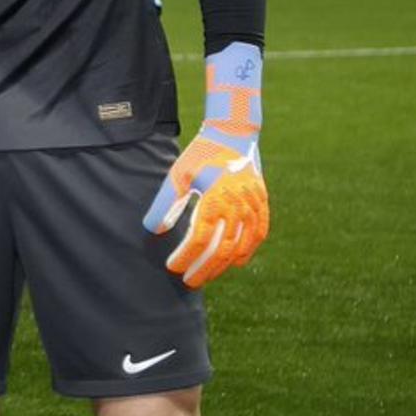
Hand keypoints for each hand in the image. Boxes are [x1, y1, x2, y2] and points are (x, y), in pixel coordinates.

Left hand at [143, 42, 267, 288]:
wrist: (233, 133)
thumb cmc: (200, 153)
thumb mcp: (178, 175)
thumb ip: (165, 203)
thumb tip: (153, 231)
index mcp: (214, 198)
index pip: (199, 239)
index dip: (186, 256)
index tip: (172, 267)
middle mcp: (237, 206)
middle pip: (221, 249)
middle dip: (204, 269)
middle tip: (189, 281)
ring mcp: (253, 206)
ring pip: (241, 246)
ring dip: (224, 264)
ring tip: (208, 275)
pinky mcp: (262, 203)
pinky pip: (259, 234)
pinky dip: (248, 250)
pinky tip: (237, 262)